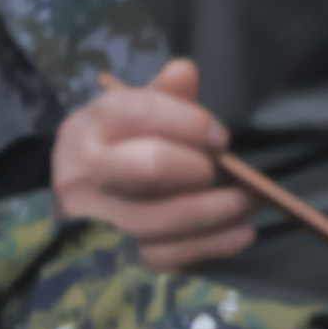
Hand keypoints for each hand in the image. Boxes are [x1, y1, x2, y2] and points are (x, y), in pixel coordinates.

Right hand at [57, 57, 255, 271]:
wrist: (79, 198)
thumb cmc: (117, 148)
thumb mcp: (132, 114)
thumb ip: (163, 94)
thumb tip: (185, 72)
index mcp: (90, 126)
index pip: (139, 113)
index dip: (189, 123)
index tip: (220, 137)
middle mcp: (84, 173)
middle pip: (152, 168)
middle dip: (199, 168)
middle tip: (225, 169)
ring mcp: (99, 219)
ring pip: (165, 219)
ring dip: (217, 211)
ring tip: (248, 202)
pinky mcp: (119, 256)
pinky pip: (170, 256)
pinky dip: (213, 246)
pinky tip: (242, 234)